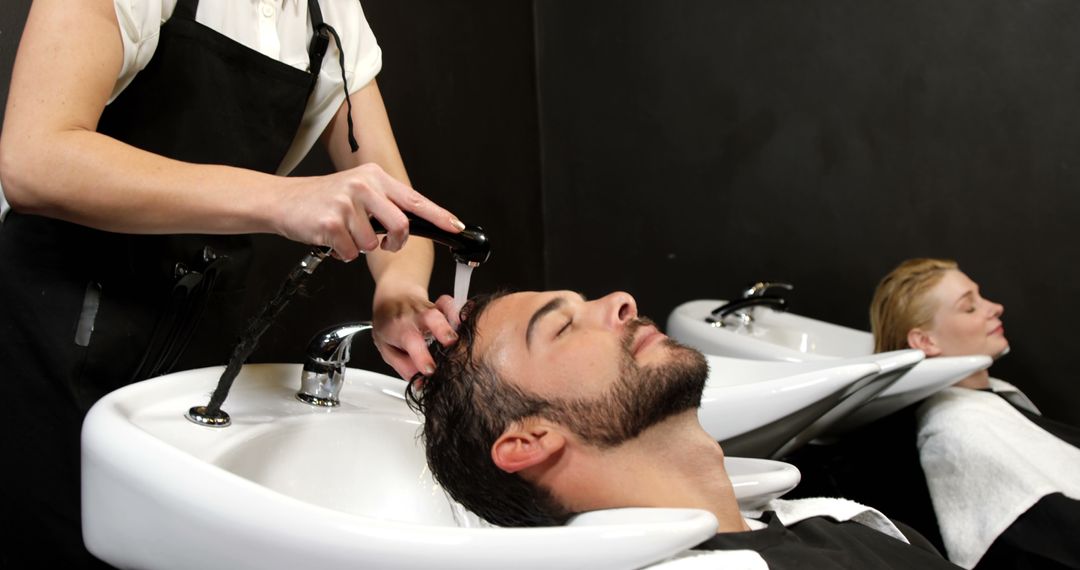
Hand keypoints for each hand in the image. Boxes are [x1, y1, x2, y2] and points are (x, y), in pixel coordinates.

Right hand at [274, 162, 463, 259]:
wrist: (283, 201)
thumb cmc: (323, 200)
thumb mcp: (357, 190)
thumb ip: (384, 202)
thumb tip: (411, 222)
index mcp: (374, 176)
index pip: (414, 199)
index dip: (438, 215)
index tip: (455, 226)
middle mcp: (363, 186)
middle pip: (401, 225)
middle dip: (396, 243)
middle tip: (385, 243)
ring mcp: (347, 203)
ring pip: (373, 244)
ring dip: (361, 247)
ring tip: (345, 234)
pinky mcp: (331, 223)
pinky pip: (352, 253)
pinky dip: (344, 254)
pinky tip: (332, 240)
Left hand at [372, 286, 460, 379]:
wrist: (393, 298)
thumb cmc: (390, 325)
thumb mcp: (387, 348)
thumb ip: (403, 366)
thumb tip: (420, 382)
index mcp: (400, 329)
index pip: (411, 341)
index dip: (421, 357)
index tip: (430, 371)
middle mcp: (416, 316)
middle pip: (431, 317)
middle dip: (443, 329)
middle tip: (451, 343)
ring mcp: (429, 308)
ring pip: (444, 308)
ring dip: (455, 321)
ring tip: (463, 336)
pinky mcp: (441, 304)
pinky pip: (451, 303)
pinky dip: (459, 310)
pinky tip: (464, 322)